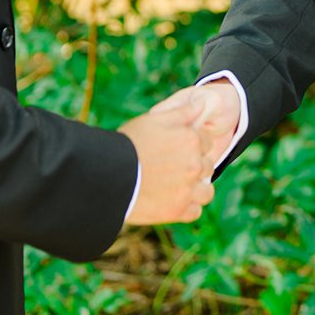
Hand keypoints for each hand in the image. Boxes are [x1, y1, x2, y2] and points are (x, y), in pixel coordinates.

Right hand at [119, 85, 239, 224]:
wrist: (108, 177)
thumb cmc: (129, 144)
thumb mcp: (155, 119)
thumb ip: (183, 112)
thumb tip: (202, 103)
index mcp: (192, 141)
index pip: (207, 141)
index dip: (193, 144)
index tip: (177, 148)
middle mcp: (195, 165)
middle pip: (207, 166)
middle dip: (195, 165)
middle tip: (173, 167)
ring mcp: (188, 190)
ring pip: (206, 192)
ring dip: (197, 189)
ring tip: (178, 187)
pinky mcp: (178, 211)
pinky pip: (195, 211)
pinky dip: (187, 207)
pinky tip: (173, 201)